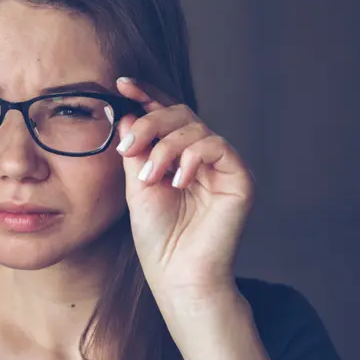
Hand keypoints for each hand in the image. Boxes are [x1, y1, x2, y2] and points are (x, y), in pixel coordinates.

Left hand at [114, 78, 255, 296]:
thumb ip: (135, 150)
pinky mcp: (240, 178)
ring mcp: (222, 165)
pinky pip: (217, 146)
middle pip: (180, 113)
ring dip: (165, 147)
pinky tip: (176, 182)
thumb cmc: (158, 237)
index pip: (164, 114)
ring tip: (149, 177)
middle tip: (128, 147)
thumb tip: (128, 114)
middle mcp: (201, 155)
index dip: (145, 95)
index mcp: (177, 155)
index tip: (120, 84)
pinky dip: (191, 158)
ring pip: (195, 127)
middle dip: (150, 123)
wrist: (177, 275)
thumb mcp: (136, 186)